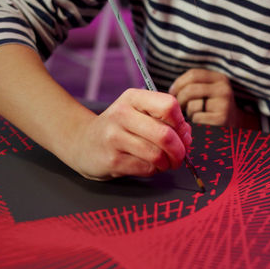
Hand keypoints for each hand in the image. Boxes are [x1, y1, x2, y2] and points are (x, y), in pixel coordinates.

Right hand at [68, 89, 191, 180]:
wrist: (82, 142)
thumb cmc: (119, 128)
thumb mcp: (138, 113)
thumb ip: (165, 120)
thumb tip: (187, 136)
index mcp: (133, 98)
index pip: (169, 106)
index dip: (181, 124)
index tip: (182, 134)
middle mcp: (122, 114)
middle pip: (165, 134)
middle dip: (179, 150)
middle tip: (180, 156)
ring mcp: (114, 138)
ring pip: (157, 155)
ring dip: (168, 163)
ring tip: (165, 162)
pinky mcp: (112, 160)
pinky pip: (146, 169)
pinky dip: (154, 170)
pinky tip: (149, 166)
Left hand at [169, 69, 259, 128]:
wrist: (235, 127)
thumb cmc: (213, 109)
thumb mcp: (208, 92)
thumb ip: (194, 85)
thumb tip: (170, 90)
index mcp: (220, 79)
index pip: (193, 74)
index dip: (178, 83)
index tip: (172, 92)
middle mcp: (224, 90)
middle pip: (190, 89)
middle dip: (180, 100)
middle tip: (180, 108)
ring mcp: (224, 105)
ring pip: (192, 105)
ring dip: (189, 113)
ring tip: (196, 116)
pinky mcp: (221, 120)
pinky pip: (197, 119)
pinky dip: (195, 124)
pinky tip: (202, 124)